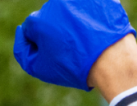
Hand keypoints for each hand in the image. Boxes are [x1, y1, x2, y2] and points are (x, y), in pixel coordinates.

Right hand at [14, 0, 136, 90]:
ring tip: (89, 42)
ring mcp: (77, 0)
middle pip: (53, 18)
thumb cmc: (75, 68)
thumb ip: (23, 51)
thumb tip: (23, 32)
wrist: (113, 62)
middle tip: (76, 51)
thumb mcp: (41, 69)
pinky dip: (95, 20)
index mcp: (39, 19)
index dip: (44, 45)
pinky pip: (94, 9)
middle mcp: (55, 4)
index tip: (58, 55)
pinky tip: (100, 33)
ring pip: (73, 12)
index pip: (34, 29)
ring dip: (77, 24)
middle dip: (59, 32)